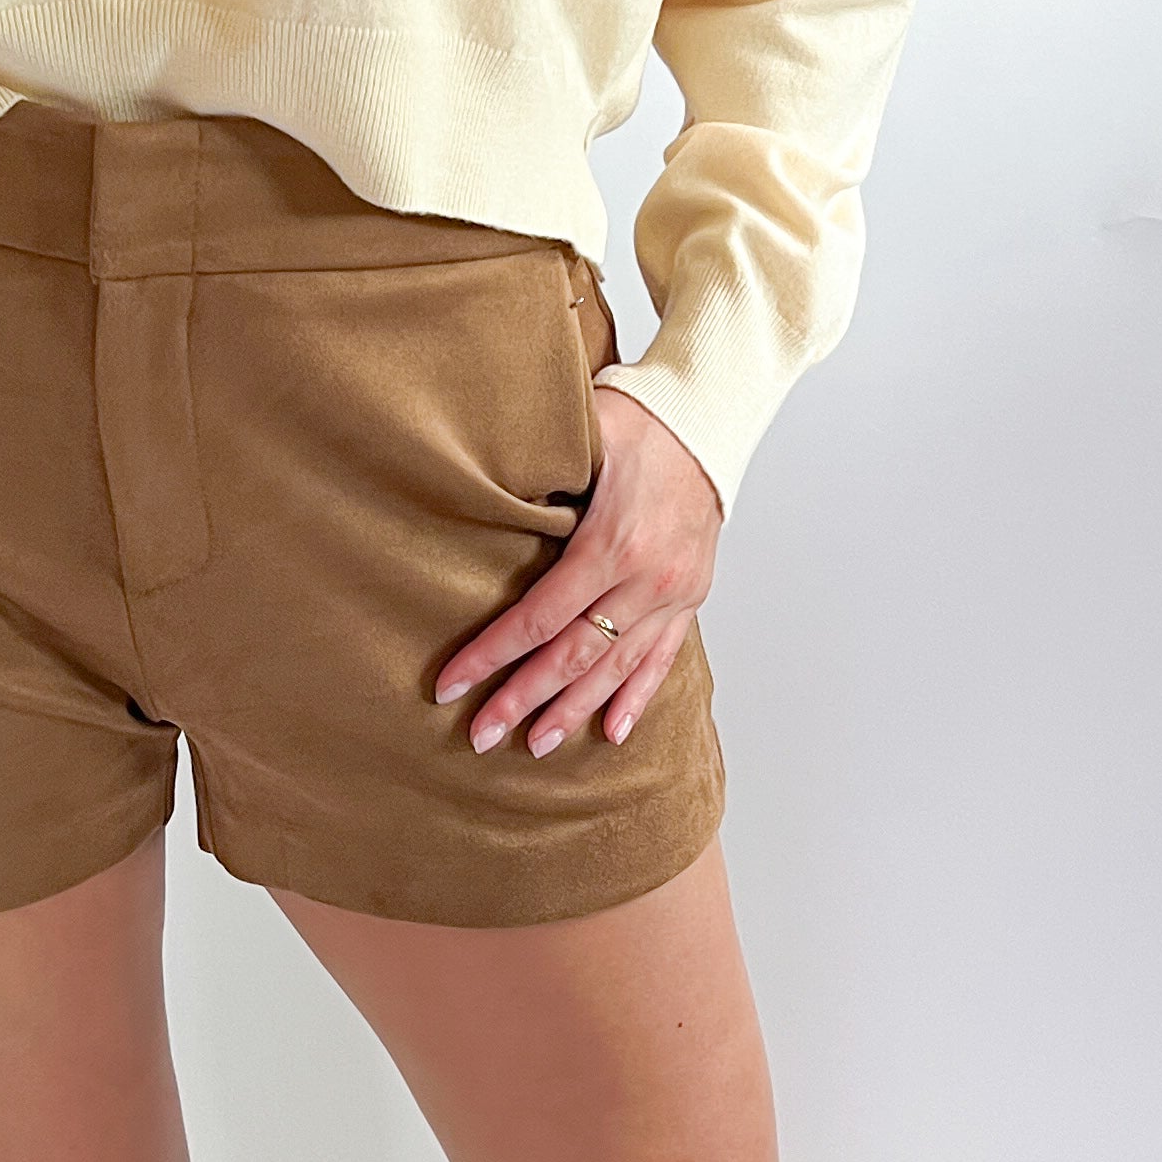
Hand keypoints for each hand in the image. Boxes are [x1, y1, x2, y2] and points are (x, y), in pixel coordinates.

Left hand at [435, 381, 721, 757]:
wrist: (711, 416)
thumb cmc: (640, 419)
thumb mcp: (581, 434)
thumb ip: (534, 472)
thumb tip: (471, 491)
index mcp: (611, 544)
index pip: (539, 618)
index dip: (491, 656)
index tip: (451, 686)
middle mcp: (646, 579)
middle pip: (574, 656)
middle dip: (523, 699)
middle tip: (480, 735)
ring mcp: (673, 592)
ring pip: (617, 668)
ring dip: (574, 710)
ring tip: (536, 744)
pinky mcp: (691, 595)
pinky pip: (662, 658)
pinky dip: (637, 696)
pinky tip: (613, 731)